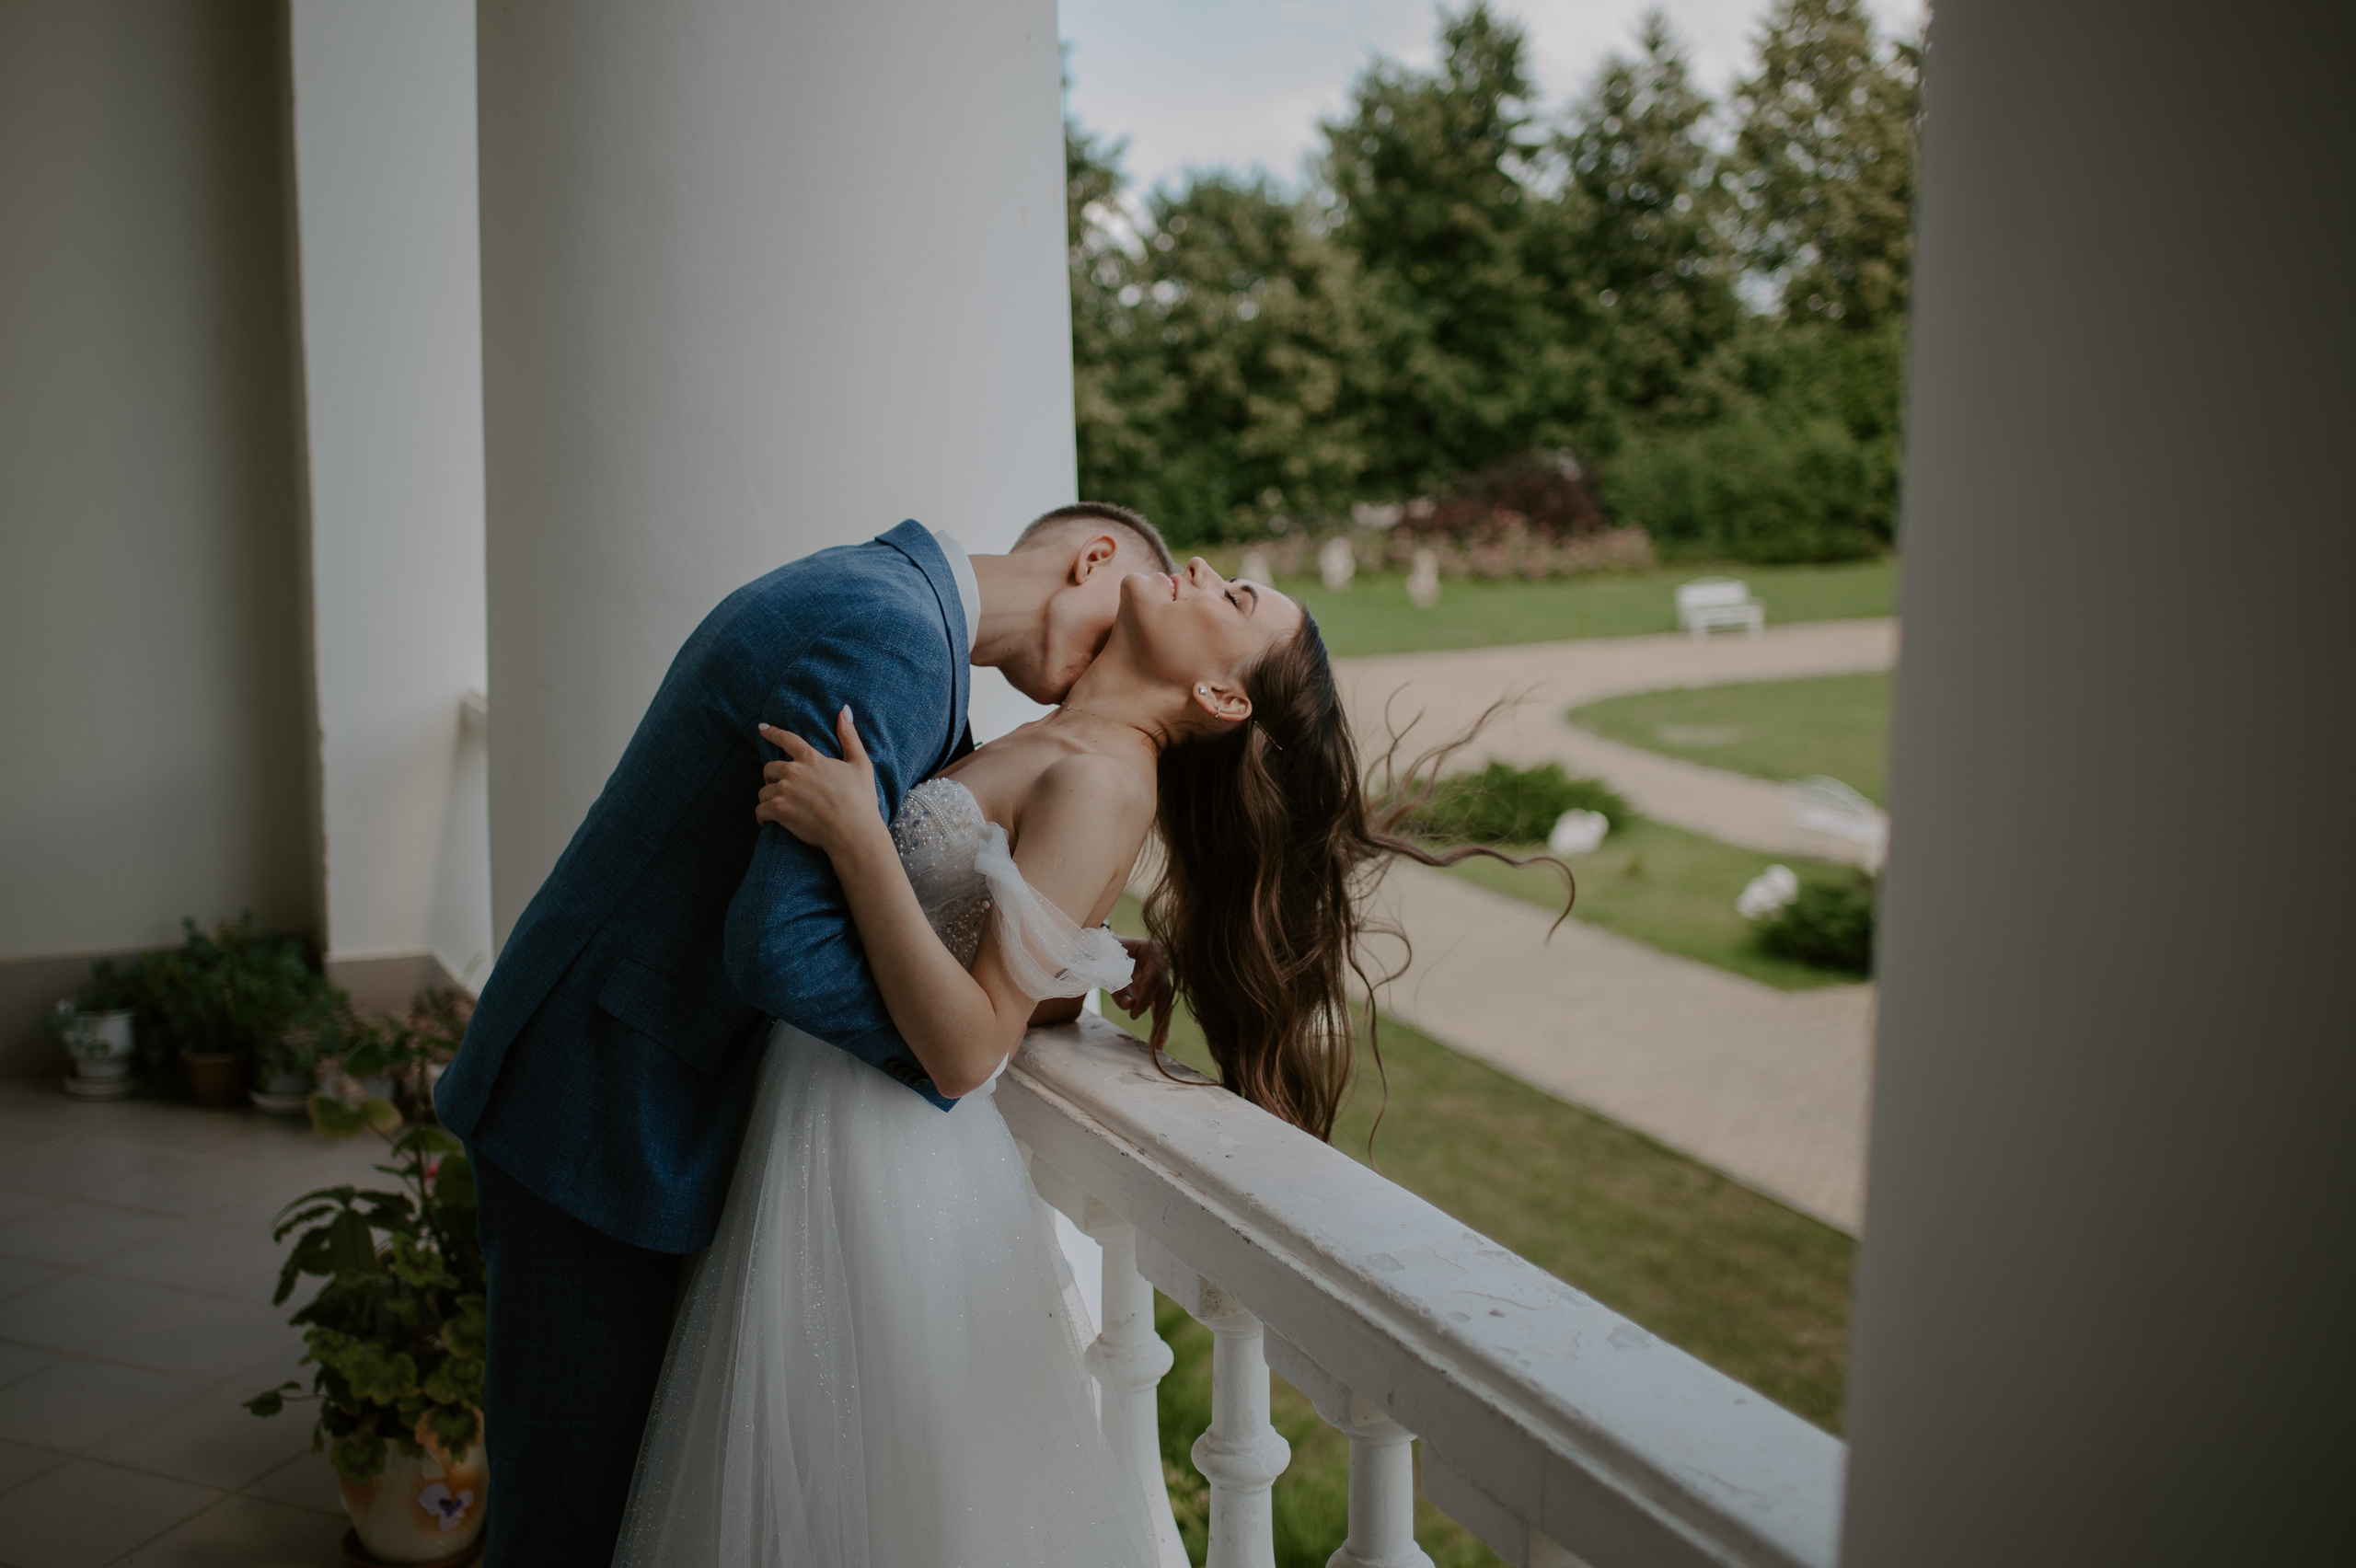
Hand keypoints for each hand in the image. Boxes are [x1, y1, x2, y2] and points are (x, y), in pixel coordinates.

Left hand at [755, 709, 881, 852]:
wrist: (853, 833)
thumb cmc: (861, 800)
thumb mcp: (860, 764)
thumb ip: (849, 736)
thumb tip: (845, 710)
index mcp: (811, 758)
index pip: (786, 739)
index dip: (772, 733)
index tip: (762, 729)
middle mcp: (794, 771)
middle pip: (769, 768)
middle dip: (772, 776)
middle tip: (781, 787)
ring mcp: (784, 791)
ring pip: (763, 790)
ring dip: (769, 797)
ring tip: (778, 807)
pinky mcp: (779, 811)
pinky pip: (760, 810)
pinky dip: (762, 816)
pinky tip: (767, 821)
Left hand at [1108, 934, 1172, 1041]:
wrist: (1101, 947)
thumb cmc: (1103, 950)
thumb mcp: (1105, 963)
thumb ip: (1116, 983)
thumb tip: (1129, 1006)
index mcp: (1153, 949)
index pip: (1155, 975)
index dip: (1147, 995)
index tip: (1134, 1013)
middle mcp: (1162, 961)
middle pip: (1164, 990)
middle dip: (1160, 1016)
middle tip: (1154, 1037)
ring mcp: (1160, 975)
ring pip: (1165, 1002)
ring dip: (1161, 1024)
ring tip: (1158, 1044)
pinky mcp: (1155, 988)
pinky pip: (1158, 1007)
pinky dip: (1157, 1023)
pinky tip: (1158, 1040)